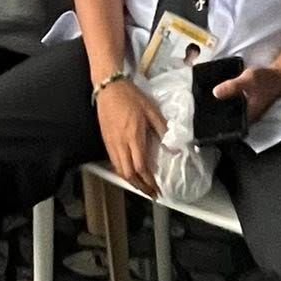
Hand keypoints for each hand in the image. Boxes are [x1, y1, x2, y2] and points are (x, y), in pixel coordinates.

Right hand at [95, 77, 166, 198]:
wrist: (109, 87)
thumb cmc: (131, 96)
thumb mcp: (151, 110)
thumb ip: (163, 129)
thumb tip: (174, 147)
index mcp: (133, 136)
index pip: (140, 166)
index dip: (149, 181)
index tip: (157, 188)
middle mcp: (121, 143)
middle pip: (128, 173)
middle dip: (140, 186)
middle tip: (151, 193)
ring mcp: (111, 143)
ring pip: (119, 170)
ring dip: (131, 181)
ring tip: (142, 187)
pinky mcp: (105, 141)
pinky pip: (114, 162)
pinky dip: (122, 172)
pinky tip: (129, 173)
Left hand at [213, 61, 280, 124]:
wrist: (280, 75)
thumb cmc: (268, 80)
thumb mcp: (248, 80)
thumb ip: (233, 86)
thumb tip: (216, 92)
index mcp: (249, 116)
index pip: (231, 126)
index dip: (218, 123)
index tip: (207, 117)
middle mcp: (249, 116)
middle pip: (229, 119)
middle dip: (218, 113)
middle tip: (206, 107)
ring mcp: (249, 110)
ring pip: (232, 112)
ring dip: (223, 106)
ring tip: (211, 100)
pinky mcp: (248, 103)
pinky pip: (235, 105)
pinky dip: (229, 100)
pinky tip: (222, 93)